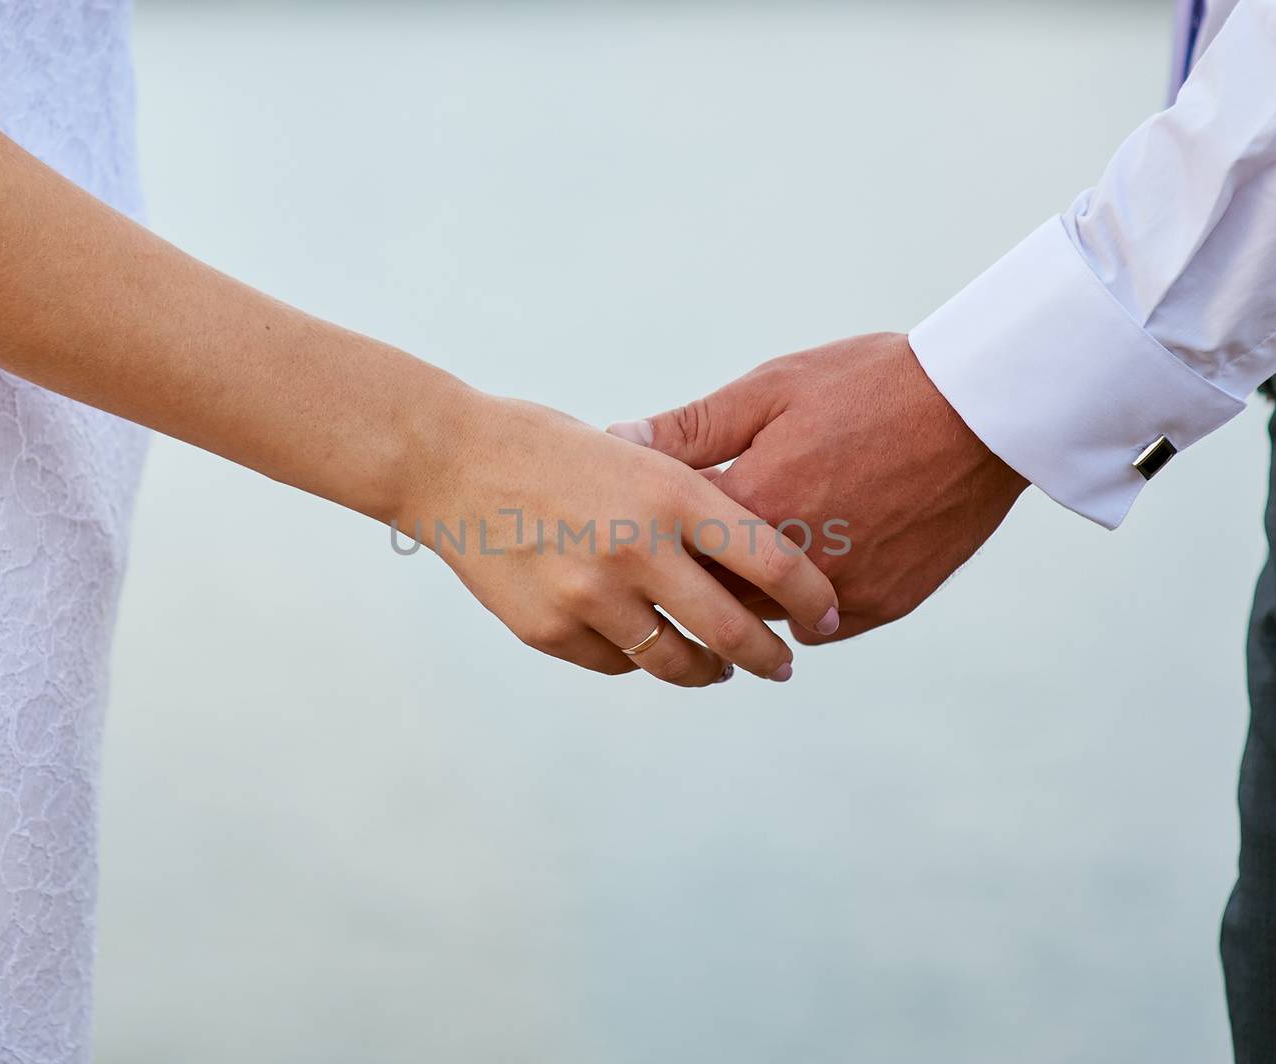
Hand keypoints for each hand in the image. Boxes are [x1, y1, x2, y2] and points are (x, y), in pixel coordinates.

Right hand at [402, 392, 841, 684]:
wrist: (447, 463)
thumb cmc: (546, 448)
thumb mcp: (633, 453)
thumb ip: (689, 500)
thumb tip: (756, 551)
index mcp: (670, 492)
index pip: (772, 562)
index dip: (812, 599)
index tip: (827, 617)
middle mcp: (638, 549)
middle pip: (734, 632)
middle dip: (770, 658)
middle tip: (783, 665)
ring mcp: (592, 596)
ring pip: (677, 662)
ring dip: (707, 672)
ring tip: (716, 669)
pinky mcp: (551, 630)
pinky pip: (617, 664)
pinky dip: (637, 659)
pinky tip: (641, 645)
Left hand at [607, 333, 1025, 642]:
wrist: (983, 407)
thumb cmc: (873, 384)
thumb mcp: (772, 388)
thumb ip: (692, 428)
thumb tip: (617, 440)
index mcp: (756, 503)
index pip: (672, 546)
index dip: (653, 533)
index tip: (644, 521)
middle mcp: (795, 560)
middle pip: (711, 593)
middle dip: (693, 574)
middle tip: (687, 550)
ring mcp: (844, 590)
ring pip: (764, 618)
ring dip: (746, 596)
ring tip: (744, 559)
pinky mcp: (885, 603)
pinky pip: (822, 626)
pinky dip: (803, 608)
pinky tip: (801, 574)